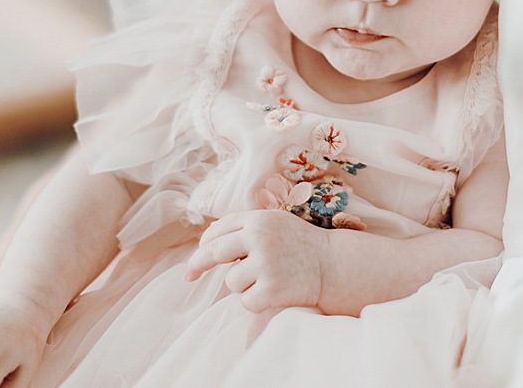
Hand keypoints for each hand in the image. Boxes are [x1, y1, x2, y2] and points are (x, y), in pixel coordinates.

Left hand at [182, 209, 328, 312]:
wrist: (334, 265)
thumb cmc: (301, 245)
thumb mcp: (275, 223)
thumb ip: (246, 227)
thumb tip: (209, 238)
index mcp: (258, 219)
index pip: (218, 230)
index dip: (203, 244)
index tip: (194, 258)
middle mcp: (259, 238)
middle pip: (213, 252)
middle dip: (197, 265)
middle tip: (188, 276)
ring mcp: (265, 264)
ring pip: (231, 281)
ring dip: (244, 285)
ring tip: (269, 279)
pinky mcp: (271, 289)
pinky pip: (246, 301)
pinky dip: (256, 301)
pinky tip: (274, 293)